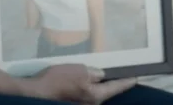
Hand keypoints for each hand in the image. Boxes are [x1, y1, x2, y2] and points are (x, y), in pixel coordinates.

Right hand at [18, 64, 137, 103]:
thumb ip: (92, 72)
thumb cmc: (58, 80)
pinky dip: (86, 88)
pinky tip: (81, 82)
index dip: (126, 82)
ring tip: (95, 76)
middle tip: (115, 74)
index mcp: (96, 96)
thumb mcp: (78, 70)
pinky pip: (85, 95)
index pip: (115, 87)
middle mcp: (92, 104)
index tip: (135, 78)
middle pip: (105, 92)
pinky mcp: (73, 103)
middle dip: (109, 84)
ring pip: (94, 94)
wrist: (37, 93)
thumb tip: (101, 75)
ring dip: (95, 86)